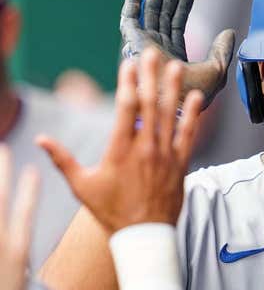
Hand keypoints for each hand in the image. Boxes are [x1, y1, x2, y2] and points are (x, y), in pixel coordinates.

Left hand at [0, 145, 38, 289]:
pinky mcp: (3, 250)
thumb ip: (16, 245)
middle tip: (1, 149)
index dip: (27, 187)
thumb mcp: (16, 271)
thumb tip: (16, 235)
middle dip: (1, 173)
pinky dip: (11, 200)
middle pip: (0, 200)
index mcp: (16, 247)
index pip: (23, 209)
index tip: (28, 167)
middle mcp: (0, 242)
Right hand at [37, 48, 202, 233]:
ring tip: (175, 66)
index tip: (128, 63)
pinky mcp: (180, 164)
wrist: (143, 236)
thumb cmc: (111, 211)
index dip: (127, 83)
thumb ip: (62, 160)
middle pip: (149, 105)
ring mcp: (165, 155)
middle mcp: (145, 148)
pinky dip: (193, 116)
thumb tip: (40, 139)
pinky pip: (189, 135)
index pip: (124, 109)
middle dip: (150, 76)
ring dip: (173, 89)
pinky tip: (197, 98)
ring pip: (171, 116)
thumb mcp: (82, 186)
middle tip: (152, 53)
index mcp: (120, 150)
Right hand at [120, 0, 234, 108]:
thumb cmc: (196, 94)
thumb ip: (223, 50)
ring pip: (148, 13)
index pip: (178, 24)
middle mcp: (158, 51)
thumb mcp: (217, 70)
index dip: (183, 5)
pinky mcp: (133, 45)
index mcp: (175, 57)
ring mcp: (145, 48)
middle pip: (162, 15)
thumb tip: (230, 32)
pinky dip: (131, 3)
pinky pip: (129, 20)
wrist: (175, 102)